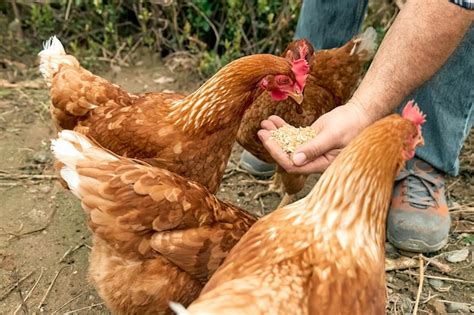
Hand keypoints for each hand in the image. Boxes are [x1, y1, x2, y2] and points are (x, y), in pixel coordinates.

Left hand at [257, 102, 371, 174]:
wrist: (360, 114)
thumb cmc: (352, 125)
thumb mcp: (332, 136)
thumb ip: (314, 148)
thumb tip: (295, 160)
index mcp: (320, 164)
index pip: (293, 165)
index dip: (278, 154)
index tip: (267, 140)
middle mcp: (314, 160)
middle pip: (287, 155)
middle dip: (273, 143)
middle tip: (261, 131)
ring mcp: (311, 149)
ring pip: (288, 144)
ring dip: (275, 134)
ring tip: (264, 123)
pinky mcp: (310, 139)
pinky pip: (293, 136)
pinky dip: (283, 128)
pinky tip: (273, 120)